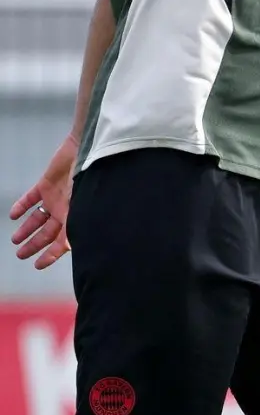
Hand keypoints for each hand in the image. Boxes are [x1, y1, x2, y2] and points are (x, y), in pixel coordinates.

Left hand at [10, 135, 76, 269]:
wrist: (89, 150)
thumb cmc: (91, 178)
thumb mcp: (84, 205)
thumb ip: (74, 226)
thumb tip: (69, 247)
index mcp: (77, 217)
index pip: (63, 242)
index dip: (51, 255)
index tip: (38, 265)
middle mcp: (66, 210)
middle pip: (48, 232)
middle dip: (35, 245)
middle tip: (20, 255)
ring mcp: (56, 197)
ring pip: (38, 218)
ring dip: (26, 229)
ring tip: (14, 240)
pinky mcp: (46, 184)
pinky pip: (31, 198)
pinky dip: (21, 206)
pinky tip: (13, 215)